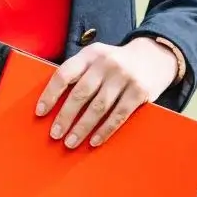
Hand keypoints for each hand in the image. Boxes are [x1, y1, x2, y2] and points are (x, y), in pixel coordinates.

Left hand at [35, 39, 178, 148]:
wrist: (156, 55)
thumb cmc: (117, 62)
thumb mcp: (98, 57)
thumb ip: (80, 72)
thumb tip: (54, 102)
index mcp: (90, 54)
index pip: (65, 73)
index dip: (50, 94)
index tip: (40, 112)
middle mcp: (106, 63)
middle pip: (80, 93)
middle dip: (65, 116)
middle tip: (55, 134)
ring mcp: (124, 76)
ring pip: (98, 107)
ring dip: (82, 127)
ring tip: (70, 142)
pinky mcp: (139, 91)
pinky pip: (118, 115)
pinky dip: (105, 130)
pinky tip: (94, 141)